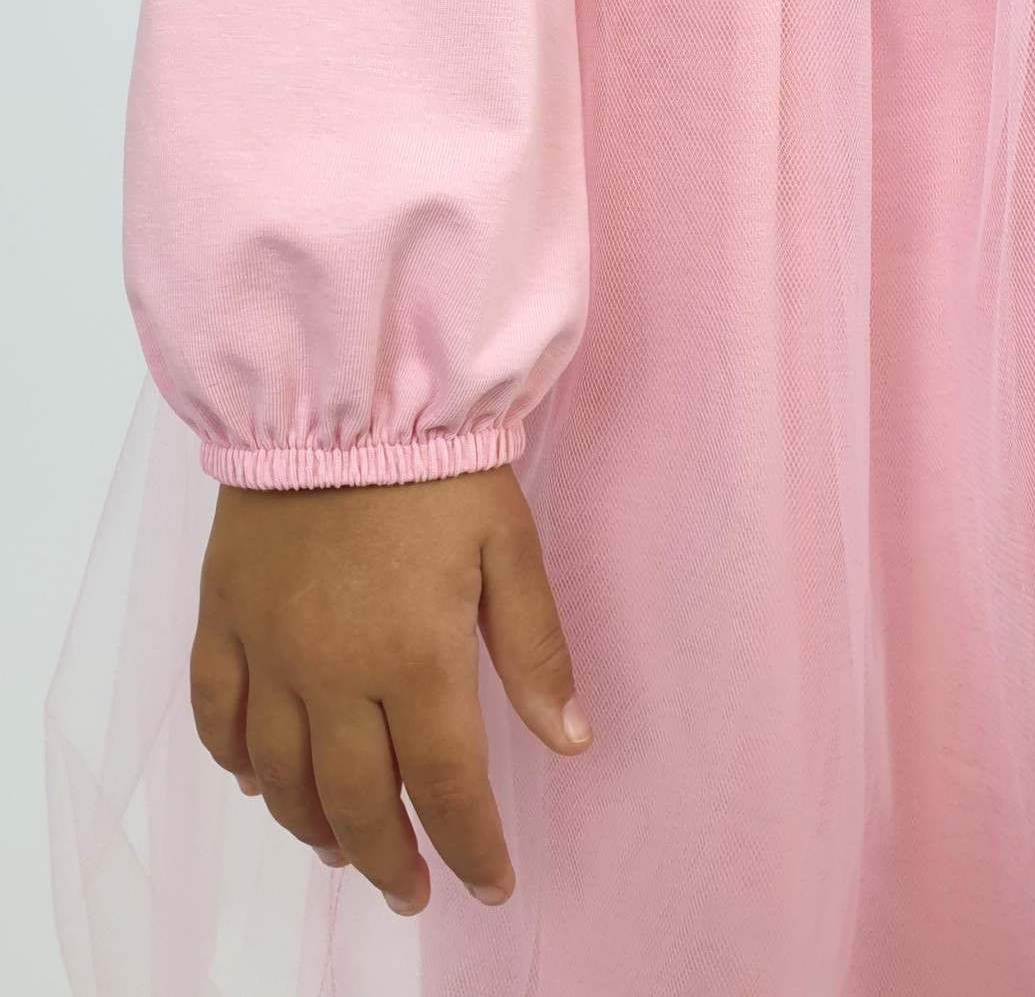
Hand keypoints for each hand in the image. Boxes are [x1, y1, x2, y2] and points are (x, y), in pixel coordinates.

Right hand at [189, 464, 591, 915]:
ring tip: (342, 848)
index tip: (491, 883)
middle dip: (390, 860)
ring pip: (280, 774)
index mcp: (414, 657)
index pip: (446, 786)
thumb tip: (572, 740)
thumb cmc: (437, 465)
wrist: (342, 393)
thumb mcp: (508, 545)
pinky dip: (234, 760)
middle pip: (356, 800)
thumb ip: (535, 650)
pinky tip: (258, 779)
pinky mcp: (222, 615)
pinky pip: (213, 712)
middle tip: (410, 890)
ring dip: (314, 826)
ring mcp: (268, 647)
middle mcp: (332, 671)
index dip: (471, 847)